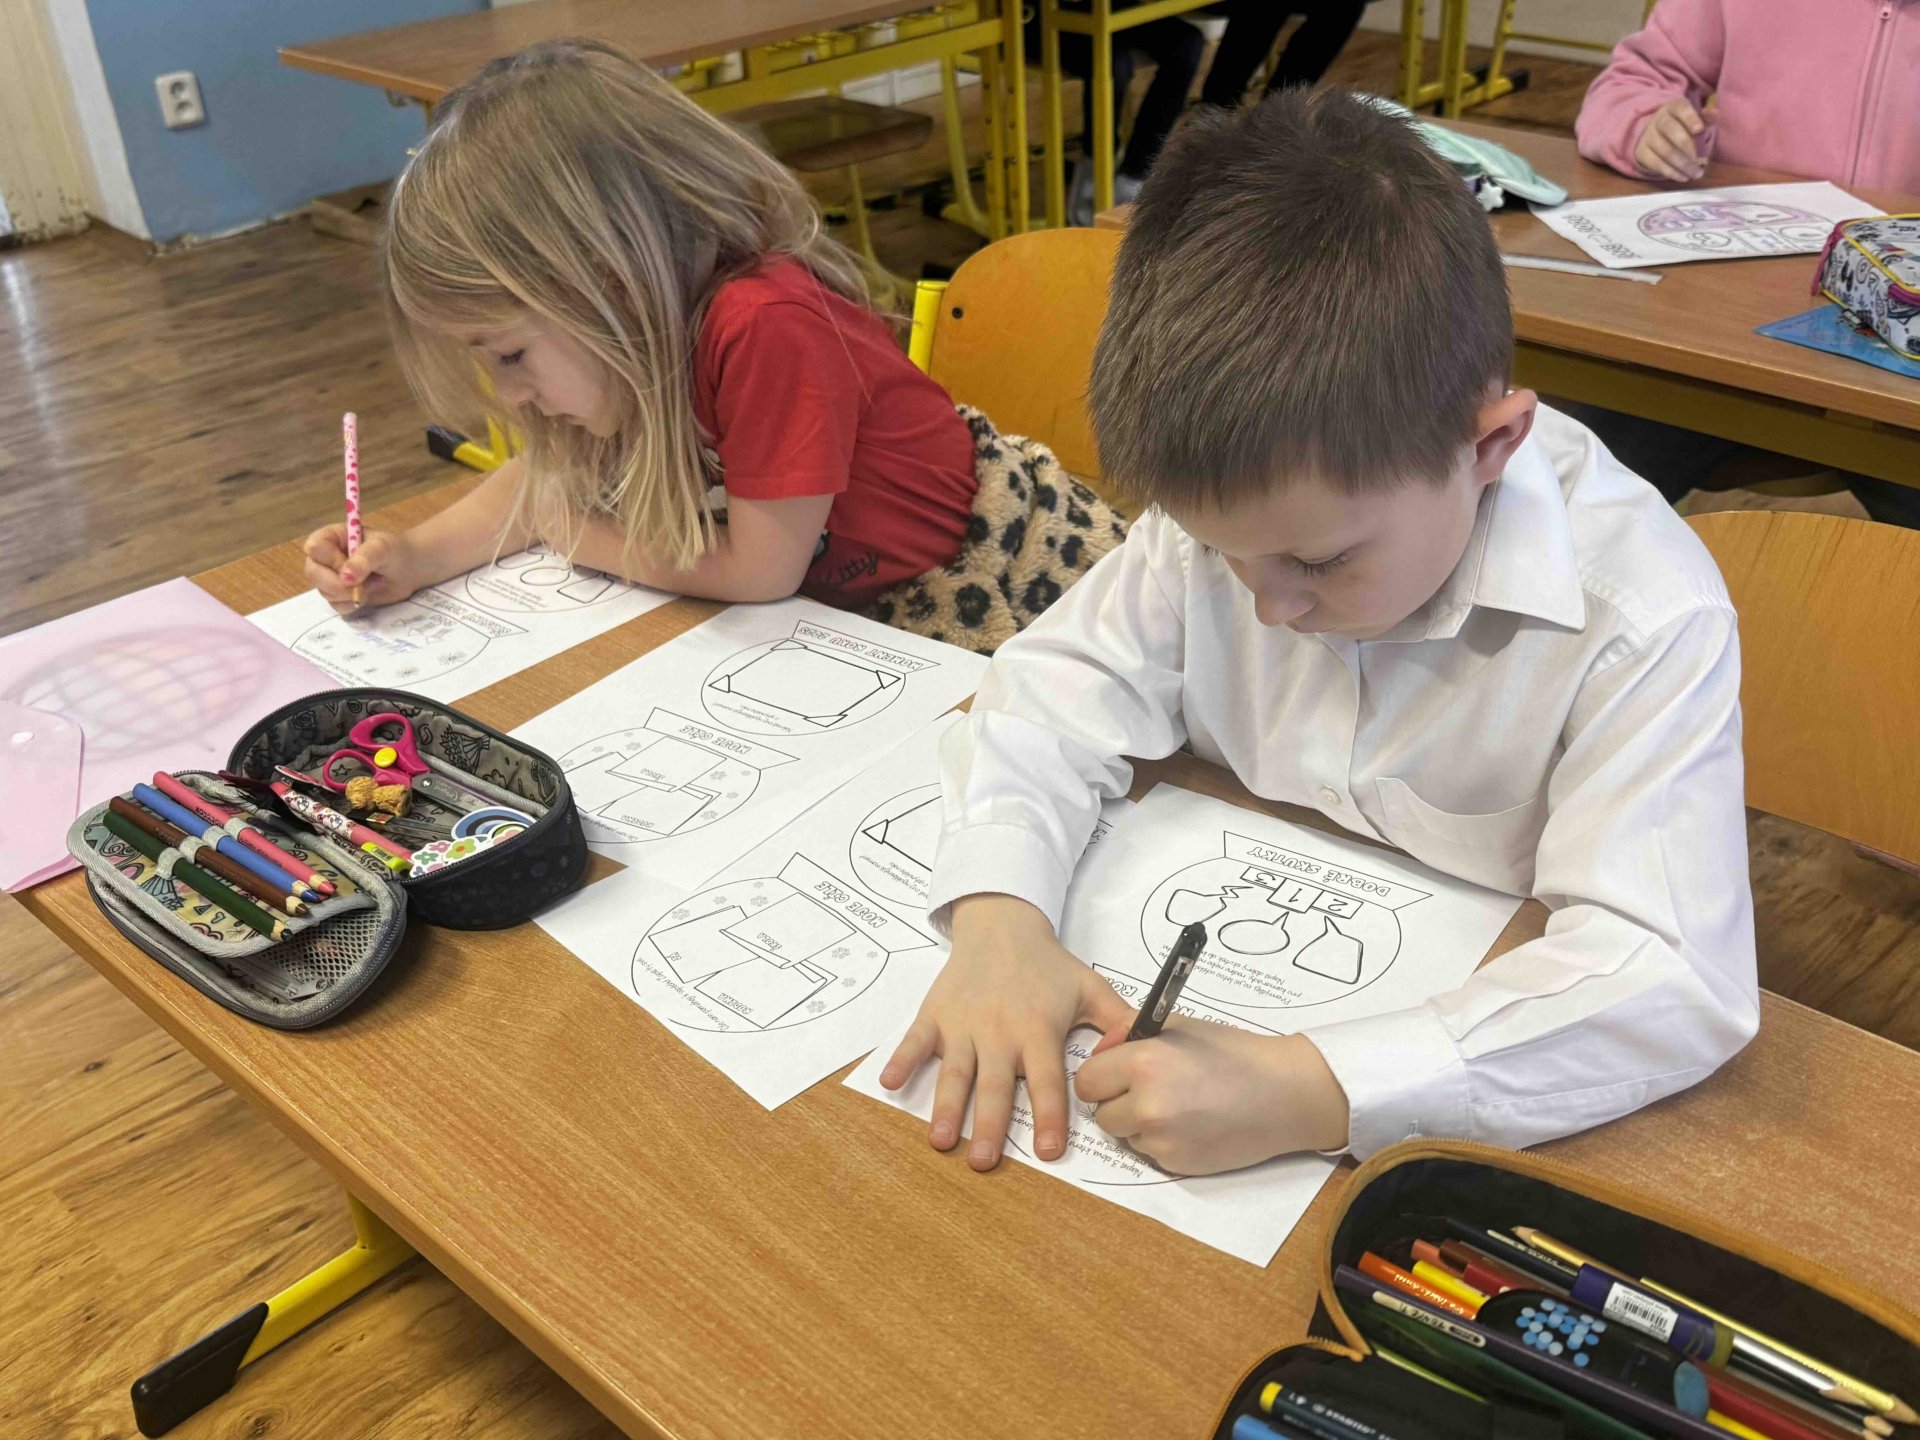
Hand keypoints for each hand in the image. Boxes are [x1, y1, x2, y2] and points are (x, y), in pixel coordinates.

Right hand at [303, 524, 424, 612]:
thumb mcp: (383, 548)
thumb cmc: (394, 551)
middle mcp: (326, 558)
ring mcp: (331, 578)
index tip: (349, 564)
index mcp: (332, 537)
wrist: (409, 570)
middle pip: (313, 573)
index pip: (314, 547)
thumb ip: (364, 558)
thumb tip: (345, 577)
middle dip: (337, 583)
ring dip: (350, 593)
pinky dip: (353, 604)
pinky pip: (336, 606)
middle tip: (362, 583)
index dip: (330, 560)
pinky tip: (368, 594)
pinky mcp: (340, 596)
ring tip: (372, 583)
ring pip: (325, 592)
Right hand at [880, 894, 1132, 1170]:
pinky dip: (902, 1060)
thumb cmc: (1047, 964)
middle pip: (995, 1085)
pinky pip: (916, 1040)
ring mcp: (964, 1024)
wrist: (1002, 925)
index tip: (1050, 1152)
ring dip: (946, 1107)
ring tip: (941, 1141)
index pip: (1047, 1080)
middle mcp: (999, 1031)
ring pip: (955, 1072)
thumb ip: (1120, 1023)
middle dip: (988, 1125)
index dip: (1050, 1116)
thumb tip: (1144, 1053)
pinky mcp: (936, 1014)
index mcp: (1038, 1029)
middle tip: (983, 1162)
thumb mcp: (1090, 988)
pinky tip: (889, 1083)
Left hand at [1073, 1020, 1349, 1175]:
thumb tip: (1101, 1047)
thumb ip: (1130, 1032)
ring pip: (1123, 1135)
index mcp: (1143, 1064)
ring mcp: (1161, 1140)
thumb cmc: (1232, 1053)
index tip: (1117, 1072)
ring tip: (1177, 1104)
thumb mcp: (1178, 1026)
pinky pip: (1149, 1151)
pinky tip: (1191, 1122)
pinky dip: (1161, 1140)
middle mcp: (1147, 1105)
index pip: (1086, 1081)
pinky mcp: (1176, 1163)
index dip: (1101, 1075)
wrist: (1280, 1094)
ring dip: (1137, 1124)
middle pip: (1100, 1114)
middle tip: (1149, 1089)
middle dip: (1116, 1101)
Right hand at [1634, 97, 1707, 182]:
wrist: (1654, 134)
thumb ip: (1706, 118)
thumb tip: (1715, 113)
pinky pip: (1656, 164)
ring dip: (1683, 165)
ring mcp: (1648, 137)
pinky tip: (1683, 177)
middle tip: (1701, 161)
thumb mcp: (1694, 118)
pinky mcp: (1641, 153)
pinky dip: (1672, 172)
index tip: (1699, 129)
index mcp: (1673, 107)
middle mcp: (1658, 120)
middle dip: (1688, 147)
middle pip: (1671, 131)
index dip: (1690, 118)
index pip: (1680, 109)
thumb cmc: (1682, 126)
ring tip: (1696, 174)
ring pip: (1665, 151)